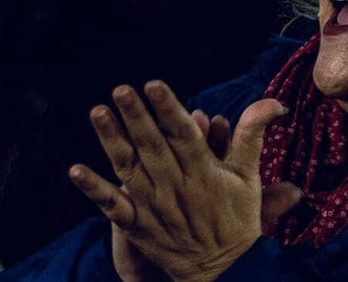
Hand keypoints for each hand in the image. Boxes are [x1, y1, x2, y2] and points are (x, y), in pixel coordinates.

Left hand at [71, 81, 293, 281]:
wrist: (224, 271)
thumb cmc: (237, 220)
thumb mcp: (250, 178)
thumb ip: (252, 135)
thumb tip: (272, 102)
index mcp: (204, 172)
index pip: (184, 134)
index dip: (169, 109)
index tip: (154, 84)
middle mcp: (176, 187)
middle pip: (153, 146)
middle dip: (136, 116)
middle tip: (121, 89)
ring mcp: (154, 206)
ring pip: (130, 168)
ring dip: (111, 140)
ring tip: (98, 113)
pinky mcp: (138, 225)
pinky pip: (112, 206)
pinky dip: (94, 189)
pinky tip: (75, 170)